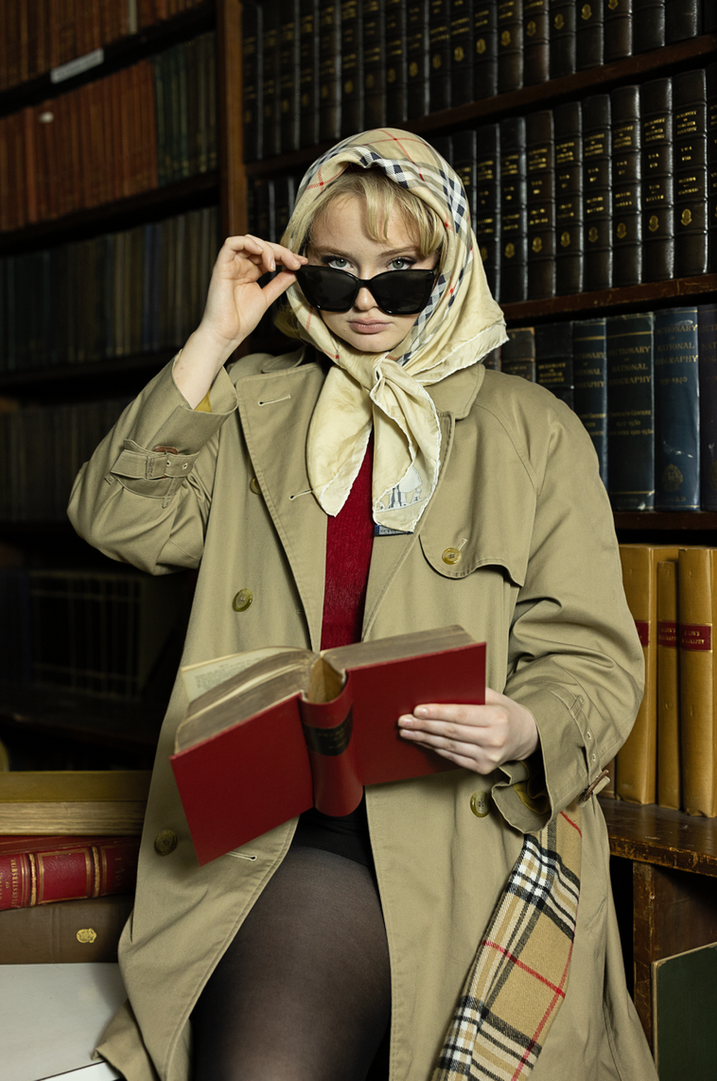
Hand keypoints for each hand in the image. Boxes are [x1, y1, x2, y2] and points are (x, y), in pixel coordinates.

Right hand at [175, 236, 306, 406]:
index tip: (301, 263)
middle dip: (281, 251)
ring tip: (275, 264)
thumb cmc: (241, 320)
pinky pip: (231, 244)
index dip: (286, 256)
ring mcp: (231, 265)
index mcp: (251, 272)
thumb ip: (279, 283)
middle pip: (262, 246)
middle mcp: (241, 266)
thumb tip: (294, 271)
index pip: (270, 255)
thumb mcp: (267, 298)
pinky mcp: (222, 266)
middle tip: (294, 262)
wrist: (227, 334)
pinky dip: (247, 243)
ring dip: (266, 248)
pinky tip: (260, 252)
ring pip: (249, 241)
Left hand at [397, 688, 538, 774]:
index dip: (437, 713)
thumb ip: (470, 693)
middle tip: (403, 721)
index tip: (416, 710)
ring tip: (406, 732)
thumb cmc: (504, 712)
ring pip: (448, 747)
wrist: (525, 737)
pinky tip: (421, 741)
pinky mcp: (482, 768)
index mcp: (497, 719)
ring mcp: (488, 757)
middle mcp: (493, 740)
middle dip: (423, 726)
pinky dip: (434, 749)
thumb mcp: (494, 697)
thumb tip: (437, 687)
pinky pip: (452, 757)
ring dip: (423, 739)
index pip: (461, 715)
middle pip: (451, 732)